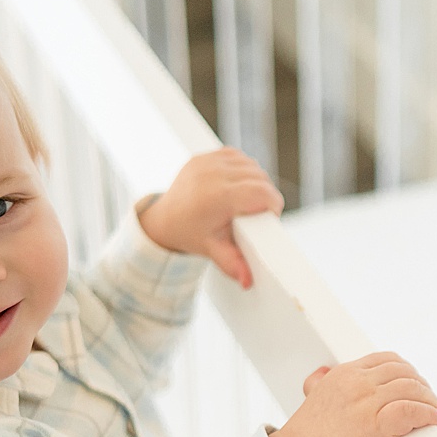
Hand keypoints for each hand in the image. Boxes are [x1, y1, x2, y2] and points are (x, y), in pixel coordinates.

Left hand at [137, 147, 282, 286]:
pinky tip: (237, 184)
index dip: (272, 204)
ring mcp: (207, 162)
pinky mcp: (204, 155)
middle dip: (265, 195)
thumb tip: (248, 281)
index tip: (269, 217)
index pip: (262, 191)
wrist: (164, 219)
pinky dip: (243, 169)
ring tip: (247, 199)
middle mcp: (212, 174)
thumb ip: (232, 263)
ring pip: (251, 165)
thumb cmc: (190, 234)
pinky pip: (237, 157)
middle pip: (260, 177)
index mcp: (217, 197)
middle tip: (257, 212)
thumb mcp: (212, 250)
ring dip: (255, 180)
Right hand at [269, 353, 436, 436]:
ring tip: (434, 411)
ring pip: (412, 389)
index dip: (407, 370)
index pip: (386, 359)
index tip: (415, 383)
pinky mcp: (376, 426)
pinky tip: (434, 419)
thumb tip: (323, 372)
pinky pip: (412, 411)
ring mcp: (367, 403)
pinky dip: (428, 414)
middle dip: (422, 385)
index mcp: (344, 373)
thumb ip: (320, 382)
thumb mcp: (312, 397)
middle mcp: (357, 383)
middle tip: (429, 399)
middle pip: (404, 372)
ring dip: (429, 400)